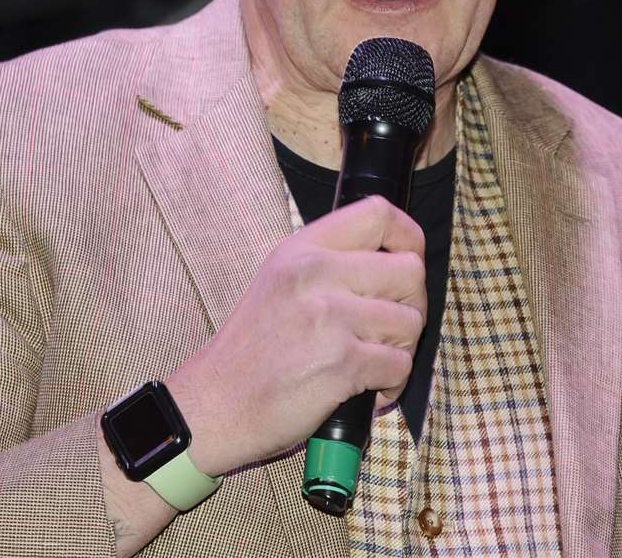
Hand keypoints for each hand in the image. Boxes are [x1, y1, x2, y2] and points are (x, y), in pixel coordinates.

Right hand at [166, 195, 426, 475]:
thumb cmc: (249, 352)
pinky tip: (367, 390)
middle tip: (390, 329)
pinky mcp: (342, 362)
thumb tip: (394, 262)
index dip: (408, 237)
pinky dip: (391, 384)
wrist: (210, 407)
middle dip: (412, 304)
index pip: (378, 214)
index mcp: (302, 249)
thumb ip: (329, 263)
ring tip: (372, 363)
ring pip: (410, 321)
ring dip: (401, 348)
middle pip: (410, 270)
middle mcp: (316, 274)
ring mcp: (330, 317)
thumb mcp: (279, 282)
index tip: (406, 260)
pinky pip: (400, 366)